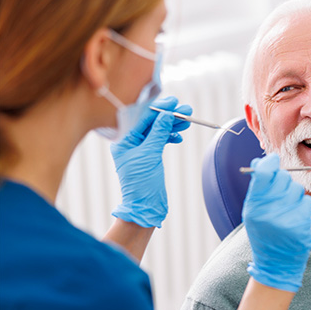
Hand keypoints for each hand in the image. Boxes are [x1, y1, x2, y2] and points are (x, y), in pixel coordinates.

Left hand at [111, 96, 191, 227]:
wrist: (145, 207)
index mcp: (123, 140)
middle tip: (186, 110)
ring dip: (172, 125)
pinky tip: (178, 136)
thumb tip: (166, 114)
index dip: (158, 108)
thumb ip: (158, 133)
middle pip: (150, 122)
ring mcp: (139, 149)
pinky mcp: (149, 156)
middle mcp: (129, 142)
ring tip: (187, 121)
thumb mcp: (150, 155)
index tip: (173, 102)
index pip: (141, 117)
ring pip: (157, 130)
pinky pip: (160, 140)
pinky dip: (170, 137)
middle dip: (168, 116)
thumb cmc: (141, 184)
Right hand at [242, 154, 310, 291]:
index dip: (270, 163)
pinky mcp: (302, 224)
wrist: (275, 262)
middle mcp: (269, 210)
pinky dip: (303, 206)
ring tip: (287, 208)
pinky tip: (295, 216)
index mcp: (254, 206)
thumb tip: (261, 161)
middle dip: (283, 181)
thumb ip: (258, 187)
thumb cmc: (263, 232)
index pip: (264, 173)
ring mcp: (287, 217)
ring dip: (294, 194)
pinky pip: (307, 201)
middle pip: (283, 177)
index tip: (273, 160)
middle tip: (280, 192)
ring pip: (297, 188)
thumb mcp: (253, 211)